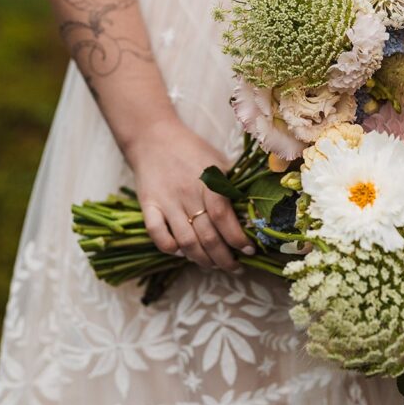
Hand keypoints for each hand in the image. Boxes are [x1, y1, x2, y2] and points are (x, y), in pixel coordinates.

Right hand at [125, 117, 252, 270]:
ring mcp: (166, 202)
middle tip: (235, 267)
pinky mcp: (148, 205)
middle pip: (207, 236)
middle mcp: (187, 194)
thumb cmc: (192, 151)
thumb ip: (233, 186)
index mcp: (208, 182)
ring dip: (201, 259)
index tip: (249, 251)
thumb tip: (255, 212)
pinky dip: (170, 249)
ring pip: (185, 242)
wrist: (153, 137)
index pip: (223, 217)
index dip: (237, 238)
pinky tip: (182, 252)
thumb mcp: (218, 162)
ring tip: (213, 265)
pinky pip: (157, 235)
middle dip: (224, 259)